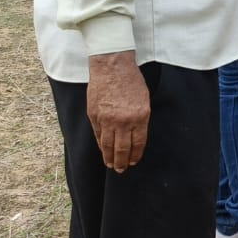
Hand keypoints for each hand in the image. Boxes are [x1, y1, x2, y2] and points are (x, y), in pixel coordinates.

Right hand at [86, 51, 149, 171]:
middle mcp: (123, 120)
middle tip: (122, 170)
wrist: (112, 66)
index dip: (136, 154)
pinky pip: (98, 135)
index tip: (134, 162)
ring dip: (110, 157)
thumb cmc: (131, 80)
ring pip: (108, 145)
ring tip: (112, 165)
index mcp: (140, 116)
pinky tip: (103, 151)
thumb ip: (139, 119)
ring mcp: (106, 119)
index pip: (138, 142)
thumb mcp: (144, 100)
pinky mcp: (94, 115)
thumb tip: (134, 135)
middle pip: (122, 148)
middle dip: (122, 161)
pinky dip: (101, 145)